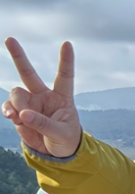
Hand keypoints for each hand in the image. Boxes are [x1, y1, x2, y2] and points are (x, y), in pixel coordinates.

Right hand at [1, 39, 81, 156]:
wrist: (56, 153)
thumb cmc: (66, 140)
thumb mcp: (61, 133)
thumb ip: (43, 124)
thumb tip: (22, 114)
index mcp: (62, 97)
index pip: (64, 76)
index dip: (66, 60)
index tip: (67, 43)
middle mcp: (44, 96)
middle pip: (29, 73)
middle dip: (18, 56)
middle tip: (10, 39)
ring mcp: (30, 104)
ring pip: (16, 93)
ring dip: (17, 103)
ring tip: (21, 117)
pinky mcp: (19, 114)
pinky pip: (9, 107)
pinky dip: (8, 110)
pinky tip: (12, 116)